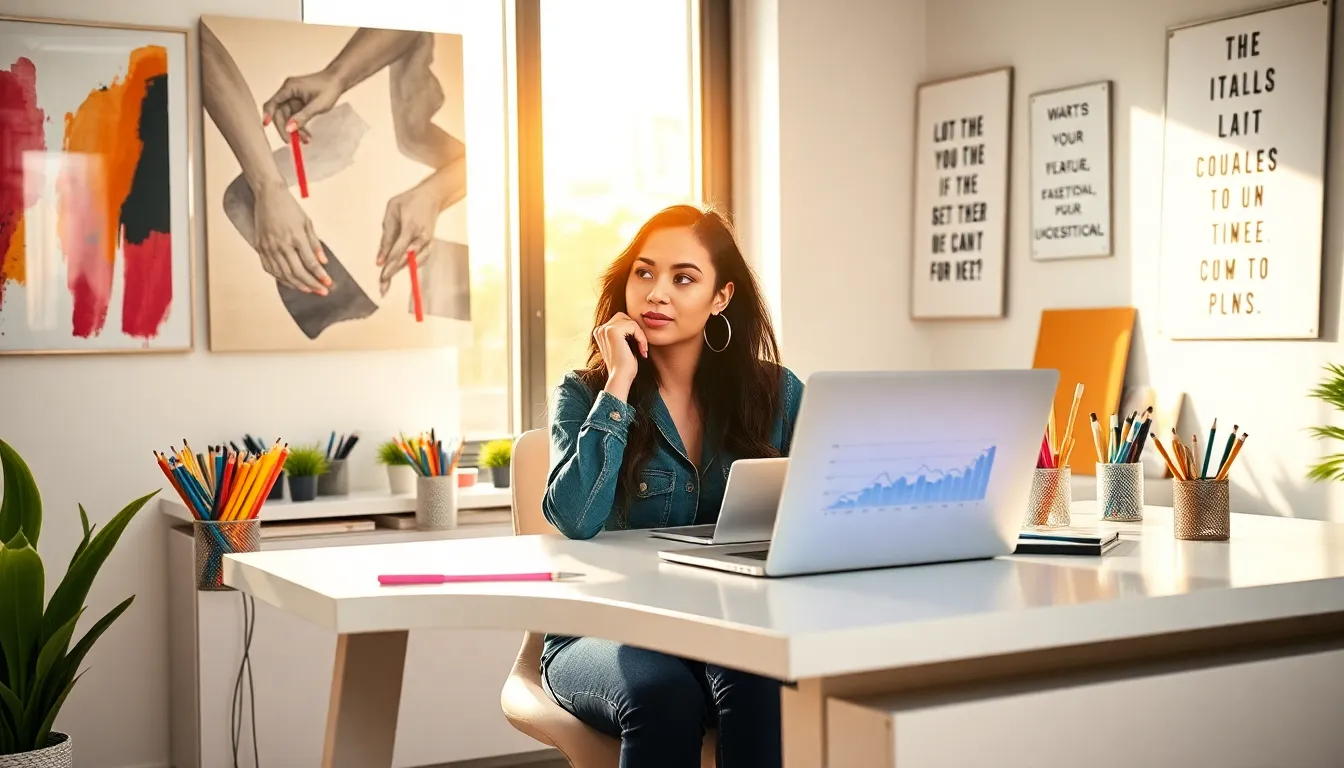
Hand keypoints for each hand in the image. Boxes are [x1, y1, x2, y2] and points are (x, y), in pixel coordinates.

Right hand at [253, 185, 330, 293]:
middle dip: (312, 284)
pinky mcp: (260, 247)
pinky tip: (290, 283)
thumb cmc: (289, 207)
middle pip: (298, 272)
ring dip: (298, 285)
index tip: (328, 283)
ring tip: (309, 290)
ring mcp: (269, 247)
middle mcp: (281, 244)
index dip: (320, 275)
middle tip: (322, 291)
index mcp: (296, 237)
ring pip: (284, 274)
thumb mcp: (307, 223)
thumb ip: (315, 244)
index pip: (310, 263)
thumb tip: (323, 262)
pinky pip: (270, 269)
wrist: (268, 196)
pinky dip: (281, 279)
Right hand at [261, 70, 343, 143]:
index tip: (266, 125)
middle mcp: (288, 92)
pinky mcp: (298, 104)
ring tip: (306, 141)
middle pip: (279, 113)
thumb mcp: (317, 105)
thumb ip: (302, 117)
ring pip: (288, 118)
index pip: (273, 103)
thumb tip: (289, 129)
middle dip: (285, 128)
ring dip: (294, 130)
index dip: (268, 115)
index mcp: (289, 88)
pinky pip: (294, 117)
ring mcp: (293, 98)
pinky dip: (299, 126)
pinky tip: (306, 136)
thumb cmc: (329, 88)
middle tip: (292, 142)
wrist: (338, 81)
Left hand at [376, 179, 449, 294]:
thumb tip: (380, 259)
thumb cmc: (409, 201)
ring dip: (401, 271)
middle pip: (406, 261)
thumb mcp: (392, 212)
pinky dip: (411, 265)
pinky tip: (400, 268)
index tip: (381, 278)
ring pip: (414, 263)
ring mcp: (428, 242)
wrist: (432, 196)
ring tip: (387, 281)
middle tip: (382, 288)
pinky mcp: (430, 244)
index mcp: (411, 228)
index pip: (398, 252)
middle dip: (393, 274)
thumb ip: (386, 236)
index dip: (389, 266)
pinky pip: (421, 259)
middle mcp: (422, 238)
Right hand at [594, 312, 646, 383]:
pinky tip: (642, 350)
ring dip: (640, 336)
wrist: (621, 377)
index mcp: (600, 332)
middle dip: (636, 330)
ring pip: (631, 322)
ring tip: (642, 350)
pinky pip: (634, 326)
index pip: (621, 320)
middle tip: (642, 346)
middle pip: (625, 317)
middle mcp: (600, 329)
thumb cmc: (625, 365)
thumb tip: (636, 322)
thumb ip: (625, 333)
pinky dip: (641, 338)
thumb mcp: (624, 345)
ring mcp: (605, 329)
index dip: (633, 332)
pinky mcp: (613, 331)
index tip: (639, 347)